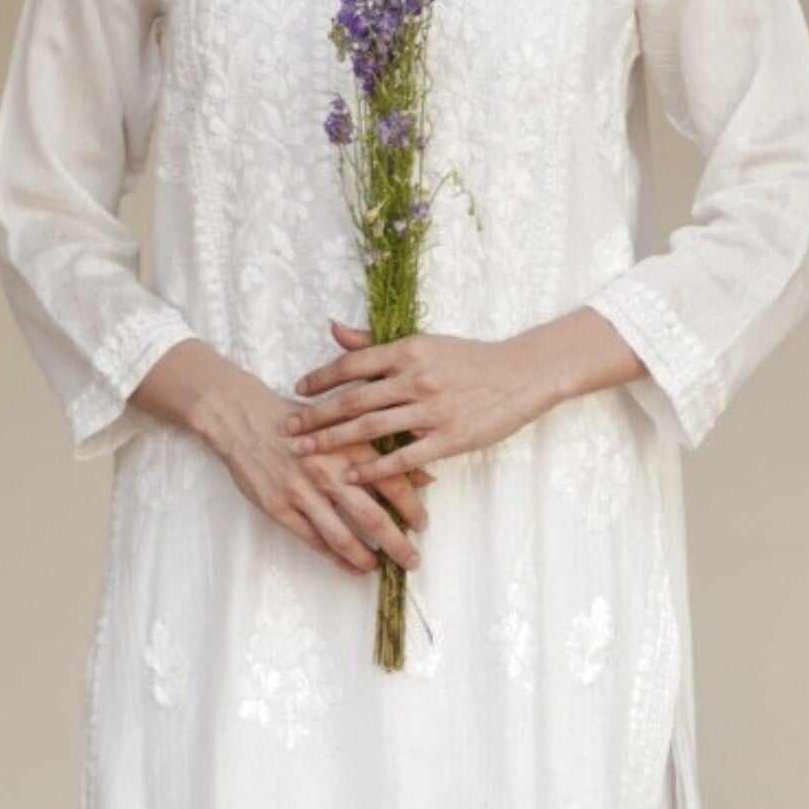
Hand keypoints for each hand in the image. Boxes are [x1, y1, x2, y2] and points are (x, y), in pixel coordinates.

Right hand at [205, 358, 432, 578]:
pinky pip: (313, 541)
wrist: (243, 417)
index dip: (412, 508)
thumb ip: (384, 447)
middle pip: (372, 517)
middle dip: (397, 544)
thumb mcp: (344, 423)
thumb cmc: (299, 421)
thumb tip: (426, 474)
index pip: (392, 483)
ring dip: (365, 558)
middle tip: (412, 560)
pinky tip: (350, 567)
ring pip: (342, 536)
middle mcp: (329, 471)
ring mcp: (302, 492)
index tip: (422, 525)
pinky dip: (335, 558)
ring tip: (379, 568)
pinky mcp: (279, 508)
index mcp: (349, 446)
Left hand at [280, 318, 553, 481]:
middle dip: (316, 416)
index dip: (321, 378)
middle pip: (353, 399)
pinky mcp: (449, 438)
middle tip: (287, 429)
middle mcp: (416, 378)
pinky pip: (403, 457)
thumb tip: (333, 330)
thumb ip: (376, 342)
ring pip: (372, 428)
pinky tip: (350, 478)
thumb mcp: (424, 342)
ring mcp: (432, 410)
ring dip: (334, 442)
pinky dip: (374, 469)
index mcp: (408, 351)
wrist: (521, 375)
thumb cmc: (469, 359)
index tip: (297, 391)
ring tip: (306, 453)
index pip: (353, 364)